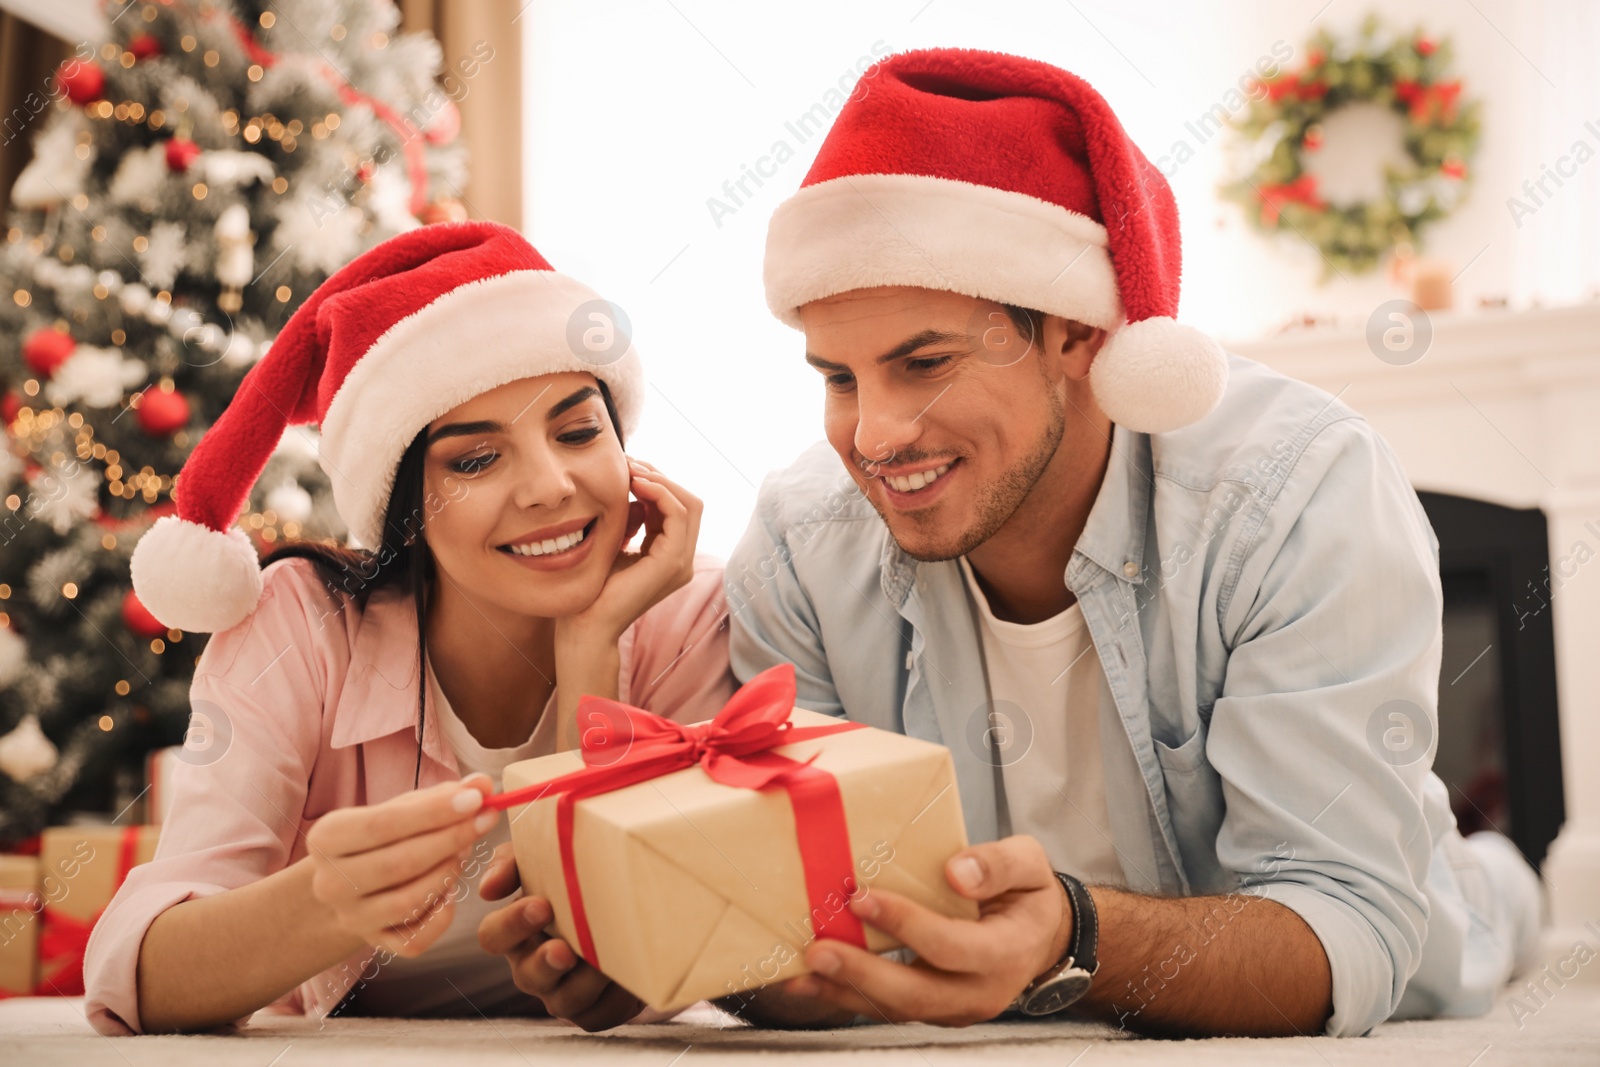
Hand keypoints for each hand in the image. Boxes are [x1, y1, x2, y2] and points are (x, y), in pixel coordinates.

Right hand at [304, 774, 497, 957]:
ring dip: (448, 873)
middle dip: (452, 838)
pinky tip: (449, 891)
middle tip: (487, 818)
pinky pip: (417, 938)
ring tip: (463, 851)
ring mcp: (351, 918)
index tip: (476, 798)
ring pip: (410, 902)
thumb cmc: (382, 838)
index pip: (383, 824)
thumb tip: (482, 784)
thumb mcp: (401, 808)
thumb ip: (441, 796)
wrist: (350, 886)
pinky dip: (442, 914)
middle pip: (400, 863)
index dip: (434, 812)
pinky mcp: (375, 943)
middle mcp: (331, 883)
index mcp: (327, 839)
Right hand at [476, 842, 644, 1030]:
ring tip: (605, 960)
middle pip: (527, 975)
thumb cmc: (575, 882)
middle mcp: (532, 967)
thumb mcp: (542, 861)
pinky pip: (600, 1013)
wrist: (630, 906)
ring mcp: (561, 994)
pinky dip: (615, 996)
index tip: (541, 905)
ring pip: (566, 1000)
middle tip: (564, 948)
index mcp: (516, 933)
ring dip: (586, 979)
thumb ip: (512, 863)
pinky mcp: (594, 1012)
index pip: (494, 936)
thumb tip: (489, 887)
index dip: (512, 924)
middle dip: (546, 962)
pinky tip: (628, 973)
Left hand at [558, 458, 701, 646]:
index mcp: (669, 556)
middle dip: (661, 477)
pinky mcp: (672, 563)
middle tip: (630, 464)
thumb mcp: (616, 542)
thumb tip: (637, 486)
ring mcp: (681, 563)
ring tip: (632, 471)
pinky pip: (678, 515)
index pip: (677, 508)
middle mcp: (681, 559)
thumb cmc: (592, 588)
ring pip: (689, 504)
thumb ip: (631, 519)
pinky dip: (660, 493)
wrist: (585, 624)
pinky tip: (636, 484)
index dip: (657, 483)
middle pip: (690, 502)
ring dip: (661, 480)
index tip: (628, 468)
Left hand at [783, 836, 1071, 1025]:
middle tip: (818, 950)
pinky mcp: (935, 1008)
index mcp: (1007, 951)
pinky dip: (850, 995)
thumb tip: (957, 872)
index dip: (906, 925)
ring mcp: (957, 1006)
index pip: (951, 946)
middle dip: (862, 974)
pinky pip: (891, 1007)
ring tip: (804, 972)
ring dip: (847, 991)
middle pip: (916, 993)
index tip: (863, 896)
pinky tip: (815, 981)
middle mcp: (982, 990)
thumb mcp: (1029, 864)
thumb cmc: (1030, 894)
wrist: (1041, 936)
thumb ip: (998, 865)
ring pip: (898, 1008)